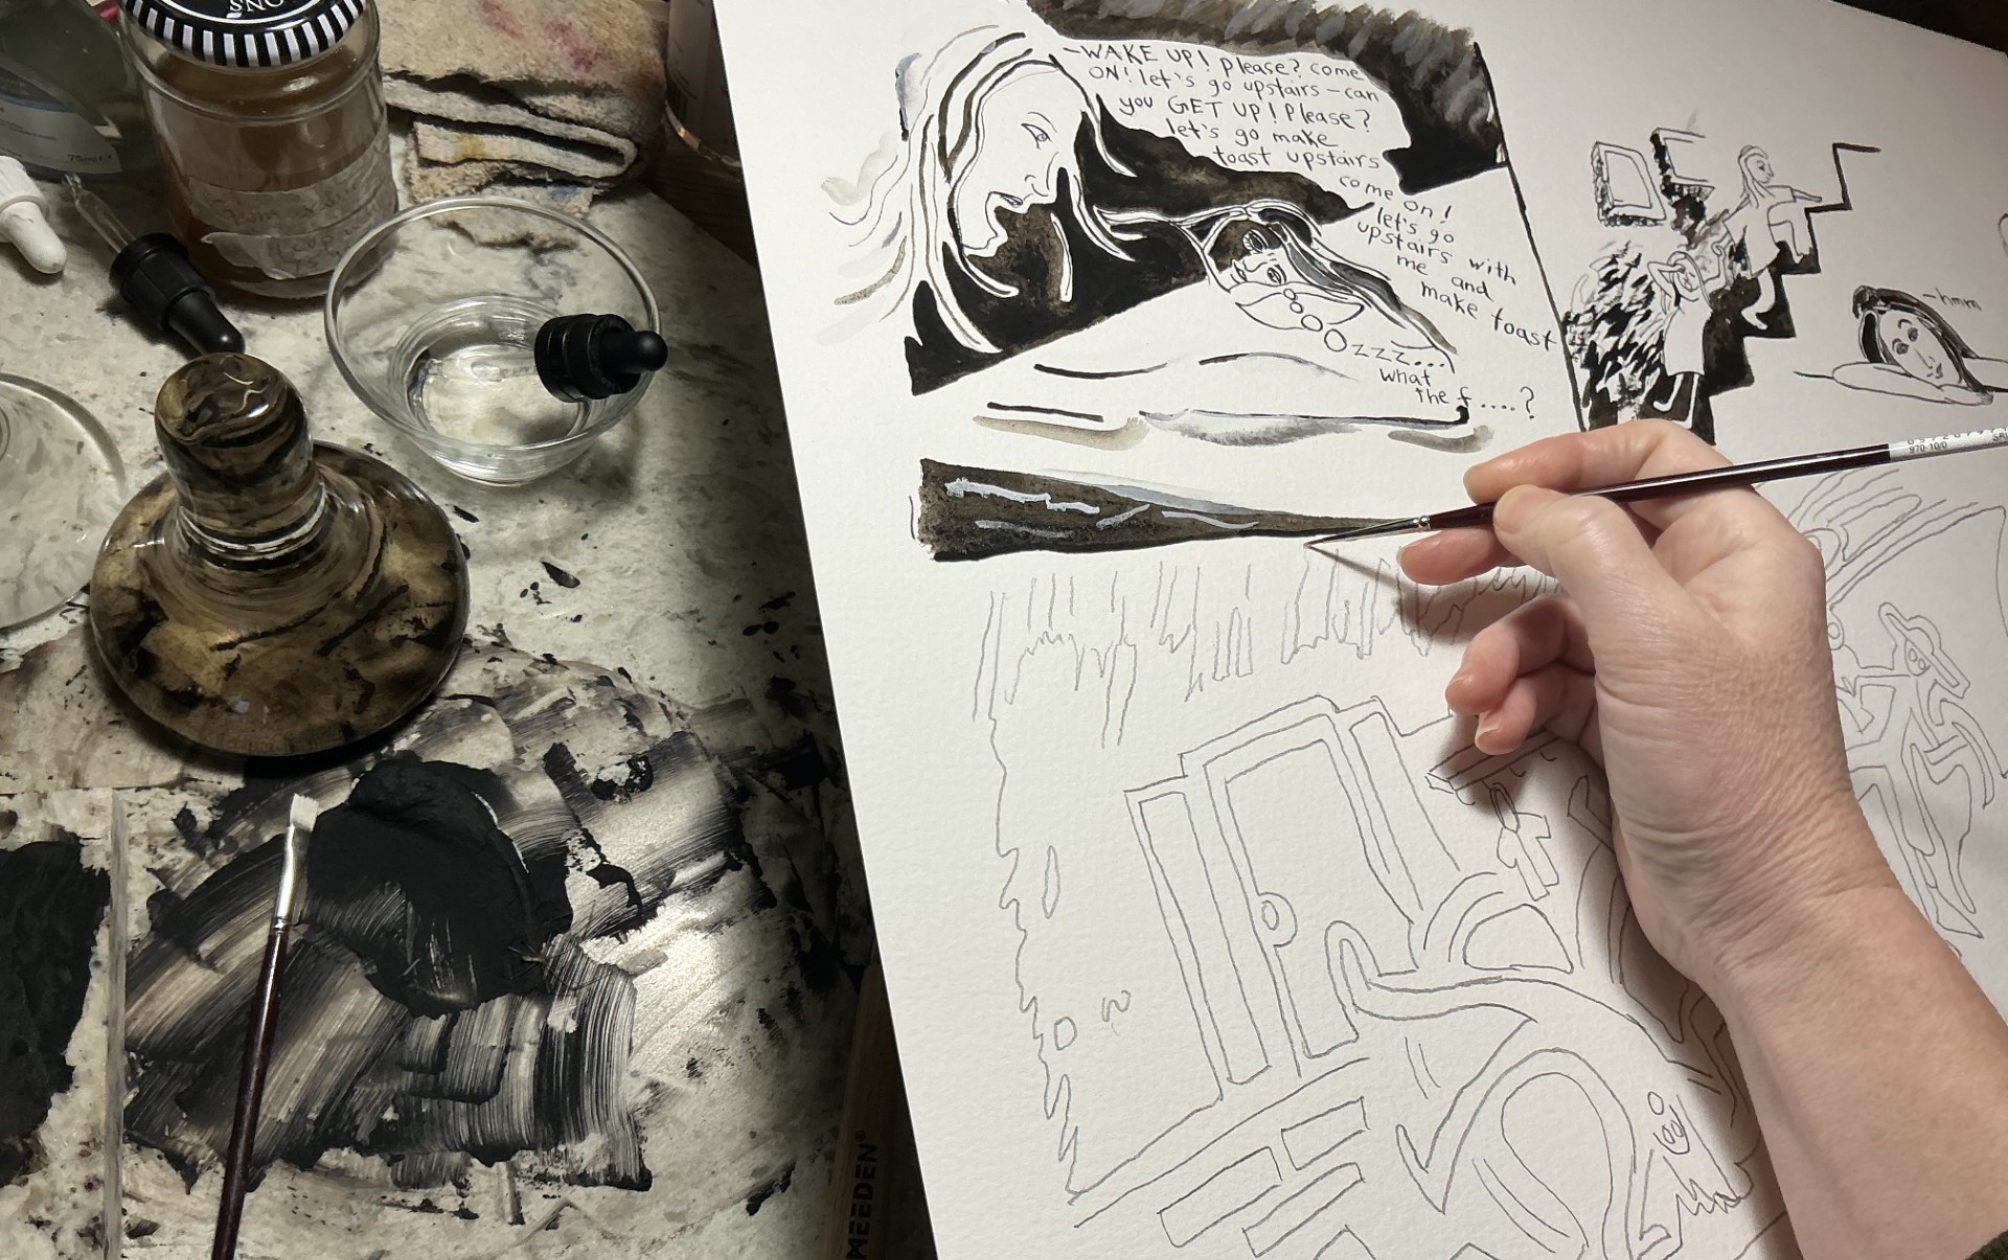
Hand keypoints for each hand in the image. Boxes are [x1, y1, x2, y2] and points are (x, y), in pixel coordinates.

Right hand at [1398, 421, 1896, 992]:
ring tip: (1476, 698)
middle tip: (1428, 562)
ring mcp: (1662, 658)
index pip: (1644, 460)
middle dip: (1500, 556)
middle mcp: (1702, 594)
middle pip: (1580, 538)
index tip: (1488, 490)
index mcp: (1737, 551)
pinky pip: (1549, 681)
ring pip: (1552, 619)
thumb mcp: (1654, 638)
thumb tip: (1523, 501)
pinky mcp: (1628, 715)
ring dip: (1500, 655)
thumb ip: (1582, 547)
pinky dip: (1515, 701)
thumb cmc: (1739, 777)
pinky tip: (1501, 733)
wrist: (1756, 907)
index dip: (1561, 465)